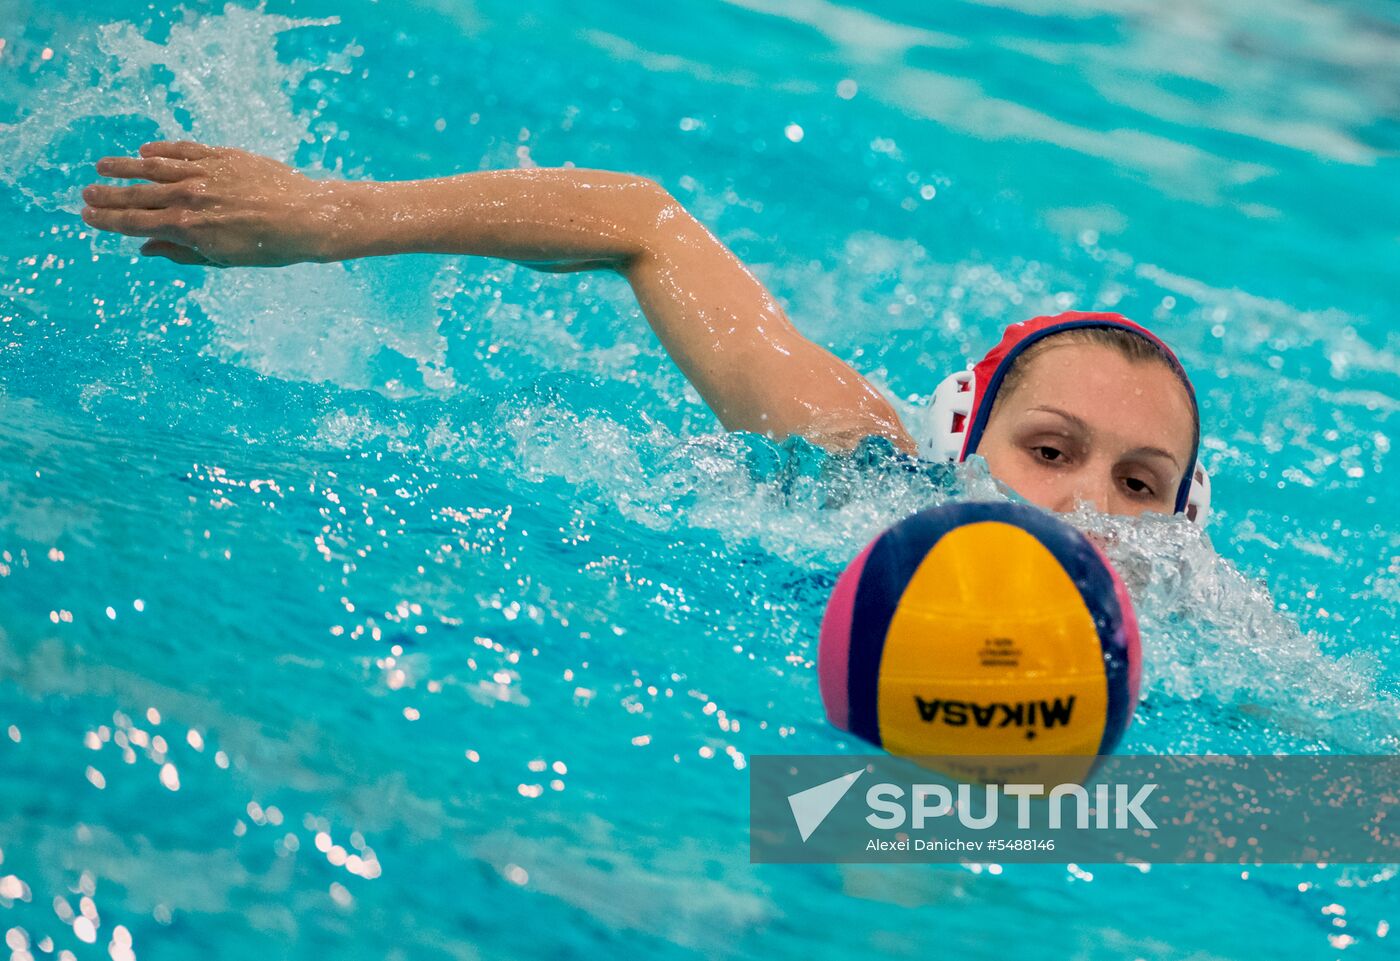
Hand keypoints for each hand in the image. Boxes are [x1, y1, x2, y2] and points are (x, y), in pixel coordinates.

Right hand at [82, 141, 343, 266]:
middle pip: (137, 195)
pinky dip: (162, 150)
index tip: (87, 216)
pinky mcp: (222, 156)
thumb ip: (181, 252)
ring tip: (103, 165)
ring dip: (125, 166)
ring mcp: (204, 174)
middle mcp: (189, 198)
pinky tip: (146, 152)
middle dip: (108, 194)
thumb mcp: (222, 259)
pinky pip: (184, 150)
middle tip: (86, 193)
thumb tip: (144, 248)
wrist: (307, 217)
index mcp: (187, 228)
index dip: (108, 220)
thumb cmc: (269, 247)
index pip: (135, 223)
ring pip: (154, 167)